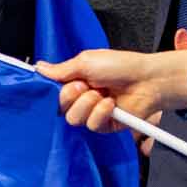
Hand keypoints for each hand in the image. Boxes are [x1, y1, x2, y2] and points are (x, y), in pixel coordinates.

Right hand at [38, 44, 186, 131]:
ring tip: (102, 94)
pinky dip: (101, 113)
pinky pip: (91, 125)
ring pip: (73, 119)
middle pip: (60, 108)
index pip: (54, 93)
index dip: (53, 92)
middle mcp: (82, 98)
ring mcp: (92, 112)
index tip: (57, 85)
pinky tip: (111, 104)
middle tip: (86, 85)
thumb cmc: (121, 65)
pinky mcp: (104, 125)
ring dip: (87, 104)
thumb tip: (39, 68)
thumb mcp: (87, 61)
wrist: (147, 80)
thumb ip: (61, 70)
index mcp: (76, 80)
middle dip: (72, 95)